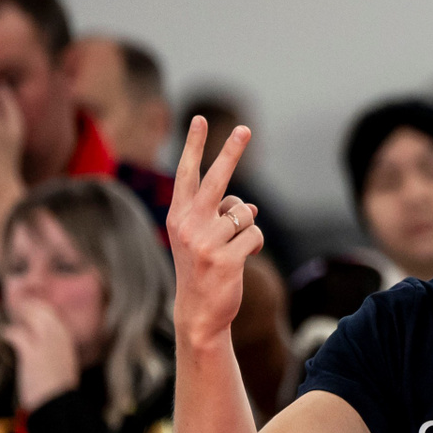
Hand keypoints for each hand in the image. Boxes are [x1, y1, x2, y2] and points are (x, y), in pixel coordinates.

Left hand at [6, 297, 81, 409]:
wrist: (58, 405)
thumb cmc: (60, 390)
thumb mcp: (64, 365)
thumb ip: (56, 351)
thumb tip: (46, 348)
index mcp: (67, 339)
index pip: (53, 314)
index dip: (40, 309)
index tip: (29, 308)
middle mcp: (58, 336)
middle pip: (42, 309)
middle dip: (28, 306)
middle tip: (16, 307)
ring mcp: (46, 342)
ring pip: (31, 316)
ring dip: (19, 315)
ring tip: (10, 319)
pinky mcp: (31, 352)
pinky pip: (17, 333)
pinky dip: (8, 332)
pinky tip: (4, 333)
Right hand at [167, 116, 263, 348]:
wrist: (198, 314)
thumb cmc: (202, 271)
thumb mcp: (201, 239)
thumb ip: (220, 217)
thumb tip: (250, 207)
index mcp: (178, 217)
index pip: (187, 174)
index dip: (194, 145)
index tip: (200, 119)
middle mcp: (189, 225)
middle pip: (216, 180)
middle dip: (231, 152)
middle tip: (245, 128)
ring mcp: (207, 242)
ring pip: (245, 212)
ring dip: (246, 227)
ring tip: (232, 248)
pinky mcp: (227, 258)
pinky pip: (255, 233)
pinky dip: (255, 243)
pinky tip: (241, 259)